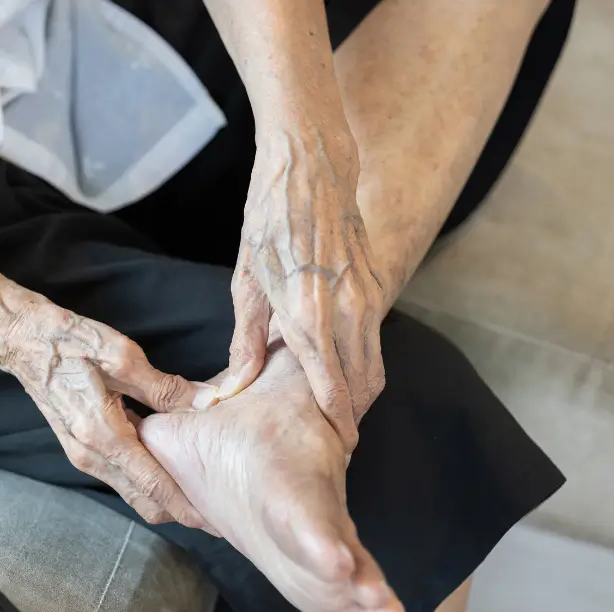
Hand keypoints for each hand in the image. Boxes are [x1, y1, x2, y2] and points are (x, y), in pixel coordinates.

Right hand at [0, 286, 217, 529]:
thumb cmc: (68, 342)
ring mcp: (83, 454)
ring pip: (131, 490)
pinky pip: (120, 474)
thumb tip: (204, 402)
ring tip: (199, 490)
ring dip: (162, 495)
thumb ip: (163, 387)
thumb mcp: (120, 356)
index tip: (211, 519)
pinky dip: (146, 479)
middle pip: (142, 499)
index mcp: (102, 435)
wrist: (23, 340)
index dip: (183, 505)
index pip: (151, 483)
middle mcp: (91, 454)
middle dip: (177, 510)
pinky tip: (170, 465)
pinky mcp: (81, 447)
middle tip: (215, 511)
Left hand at [222, 128, 386, 451]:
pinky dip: (364, 359)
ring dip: (361, 391)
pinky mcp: (377, 281)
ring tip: (337, 412)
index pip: (333, 390)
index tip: (332, 448)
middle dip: (353, 416)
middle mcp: (347, 309)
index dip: (336, 425)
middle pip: (365, 385)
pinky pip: (376, 335)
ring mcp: (369, 294)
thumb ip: (246, 340)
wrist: (308, 160)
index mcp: (308, 314)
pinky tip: (342, 368)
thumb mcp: (246, 280)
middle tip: (334, 440)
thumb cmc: (267, 216)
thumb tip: (236, 388)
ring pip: (376, 363)